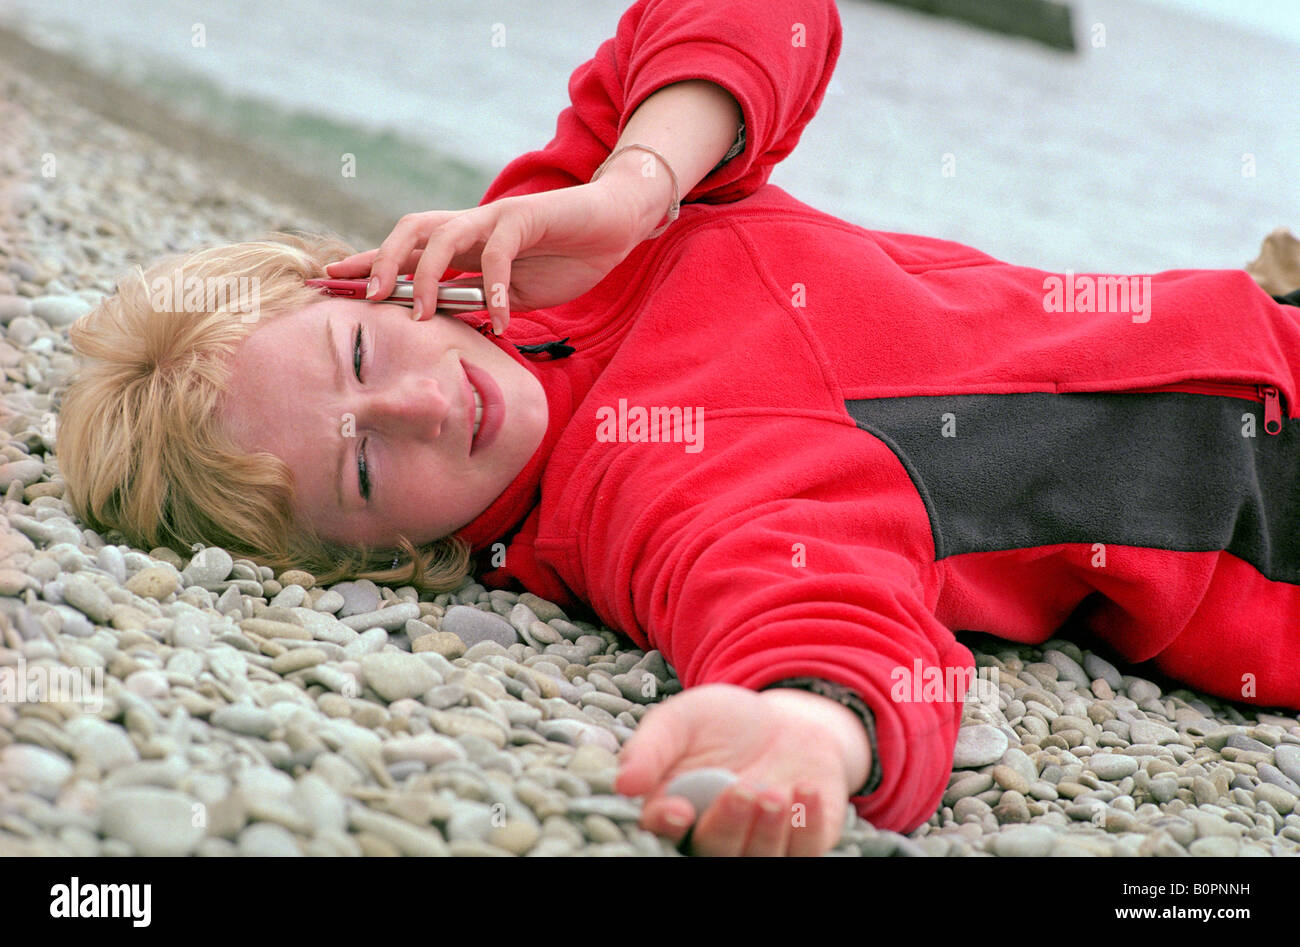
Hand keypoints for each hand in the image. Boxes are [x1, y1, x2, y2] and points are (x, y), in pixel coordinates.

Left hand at [322, 177, 657, 334]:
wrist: (614, 224)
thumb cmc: (565, 258)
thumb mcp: (515, 292)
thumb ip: (482, 304)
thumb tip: (452, 332)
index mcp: (464, 244)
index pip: (405, 251)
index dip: (368, 264)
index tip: (330, 283)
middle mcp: (471, 225)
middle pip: (410, 230)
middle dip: (381, 260)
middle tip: (369, 298)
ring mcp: (496, 218)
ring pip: (443, 236)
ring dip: (426, 277)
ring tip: (424, 315)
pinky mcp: (526, 218)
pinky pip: (499, 254)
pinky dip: (497, 290)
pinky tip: (502, 322)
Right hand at [614, 683, 863, 855]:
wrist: (783, 720)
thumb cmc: (722, 723)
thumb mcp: (682, 719)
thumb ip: (651, 747)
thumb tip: (623, 784)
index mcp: (675, 812)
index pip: (661, 834)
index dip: (666, 828)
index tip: (677, 808)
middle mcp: (714, 838)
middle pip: (714, 855)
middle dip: (726, 828)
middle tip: (741, 788)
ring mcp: (759, 844)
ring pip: (760, 862)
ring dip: (767, 832)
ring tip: (774, 791)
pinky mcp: (801, 842)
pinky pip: (806, 852)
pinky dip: (807, 825)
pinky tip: (805, 788)